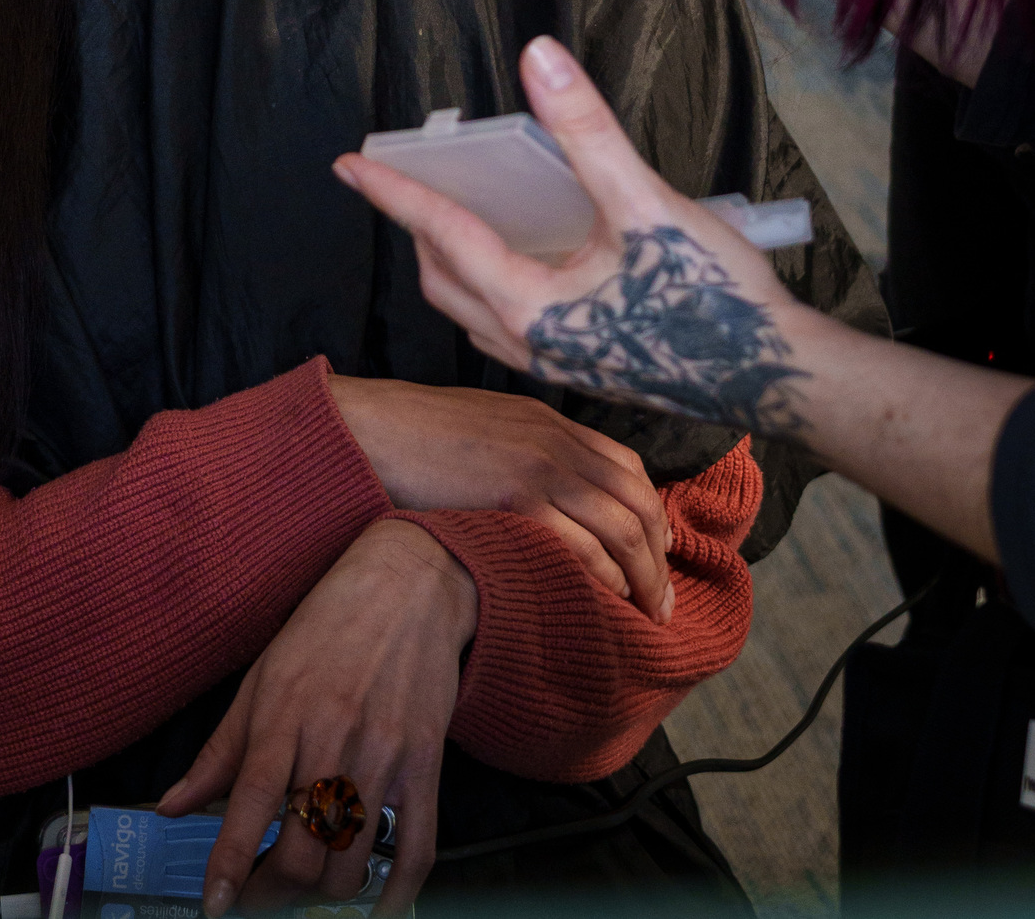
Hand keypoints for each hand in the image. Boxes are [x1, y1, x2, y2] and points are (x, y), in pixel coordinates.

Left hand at [157, 520, 474, 913]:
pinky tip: (373, 909)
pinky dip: (395, 897)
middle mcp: (335, 737)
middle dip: (272, 893)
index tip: (214, 905)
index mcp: (285, 712)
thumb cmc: (328, 626)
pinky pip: (416, 852)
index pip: (251, 800)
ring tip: (304, 886)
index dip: (230, 862)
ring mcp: (385, 755)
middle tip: (256, 896)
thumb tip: (170, 807)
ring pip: (353, 863)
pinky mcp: (426, 766)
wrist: (408, 585)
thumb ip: (219, 751)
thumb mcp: (262, 676)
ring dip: (323, 895)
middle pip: (303, 849)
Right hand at [328, 376, 670, 615]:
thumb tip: (556, 496)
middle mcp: (555, 440)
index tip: (657, 553)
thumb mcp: (489, 427)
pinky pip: (582, 546)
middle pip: (636, 500)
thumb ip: (529, 449)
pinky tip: (606, 600)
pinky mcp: (516, 499)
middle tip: (663, 602)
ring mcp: (538, 467)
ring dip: (642, 576)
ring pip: (620, 527)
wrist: (371, 431)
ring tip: (646, 613)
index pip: (627, 466)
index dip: (652, 514)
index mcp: (550, 421)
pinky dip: (604, 576)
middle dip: (658, 556)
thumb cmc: (418, 437)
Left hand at [335, 37, 806, 441]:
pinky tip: (525, 255)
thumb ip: (587, 129)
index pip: (441, 234)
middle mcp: (531, 344)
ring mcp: (558, 364)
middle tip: (395, 182)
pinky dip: (491, 284)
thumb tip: (537, 57)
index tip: (350, 164)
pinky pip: (509, 324)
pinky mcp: (587, 366)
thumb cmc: (718, 298)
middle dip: (414, 229)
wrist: (784, 380)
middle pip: (444, 280)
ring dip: (450, 262)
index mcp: (530, 307)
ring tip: (450, 213)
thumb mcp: (646, 202)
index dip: (395, 191)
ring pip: (474, 310)